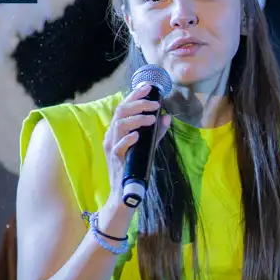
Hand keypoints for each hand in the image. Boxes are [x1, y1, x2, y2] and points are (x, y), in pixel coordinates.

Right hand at [103, 83, 171, 205]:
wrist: (125, 191)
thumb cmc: (135, 167)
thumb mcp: (147, 147)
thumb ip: (156, 133)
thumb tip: (167, 117)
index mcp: (117, 130)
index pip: (123, 107)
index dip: (134, 96)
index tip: (148, 87)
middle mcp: (112, 136)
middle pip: (120, 112)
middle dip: (138, 104)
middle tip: (154, 104)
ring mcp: (112, 147)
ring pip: (119, 125)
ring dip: (136, 119)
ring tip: (151, 119)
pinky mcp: (115, 159)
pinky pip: (119, 146)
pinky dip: (129, 138)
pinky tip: (139, 135)